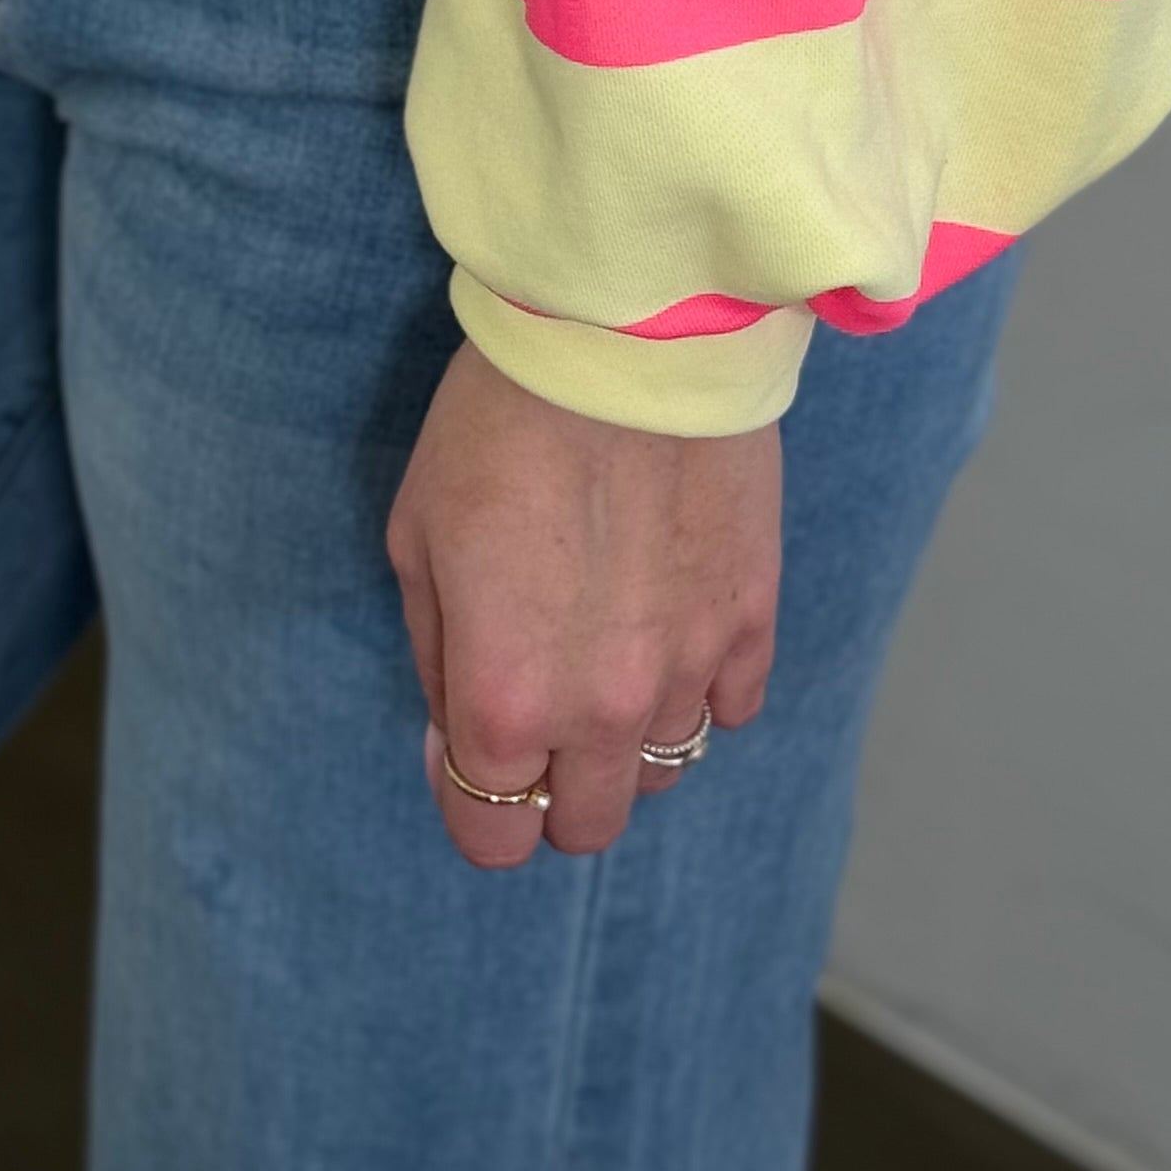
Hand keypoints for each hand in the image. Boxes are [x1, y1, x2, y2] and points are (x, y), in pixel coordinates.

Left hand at [386, 342, 780, 869]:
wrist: (621, 335)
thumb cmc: (496, 424)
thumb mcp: (416, 539)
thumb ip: (439, 660)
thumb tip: (458, 735)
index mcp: (508, 699)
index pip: (493, 835)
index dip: (472, 799)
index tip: (466, 741)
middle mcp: (604, 710)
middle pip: (588, 826)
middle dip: (554, 787)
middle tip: (539, 702)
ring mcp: (689, 669)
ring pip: (663, 769)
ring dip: (627, 736)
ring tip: (605, 646)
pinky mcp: (754, 618)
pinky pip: (731, 707)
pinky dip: (698, 686)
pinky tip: (669, 619)